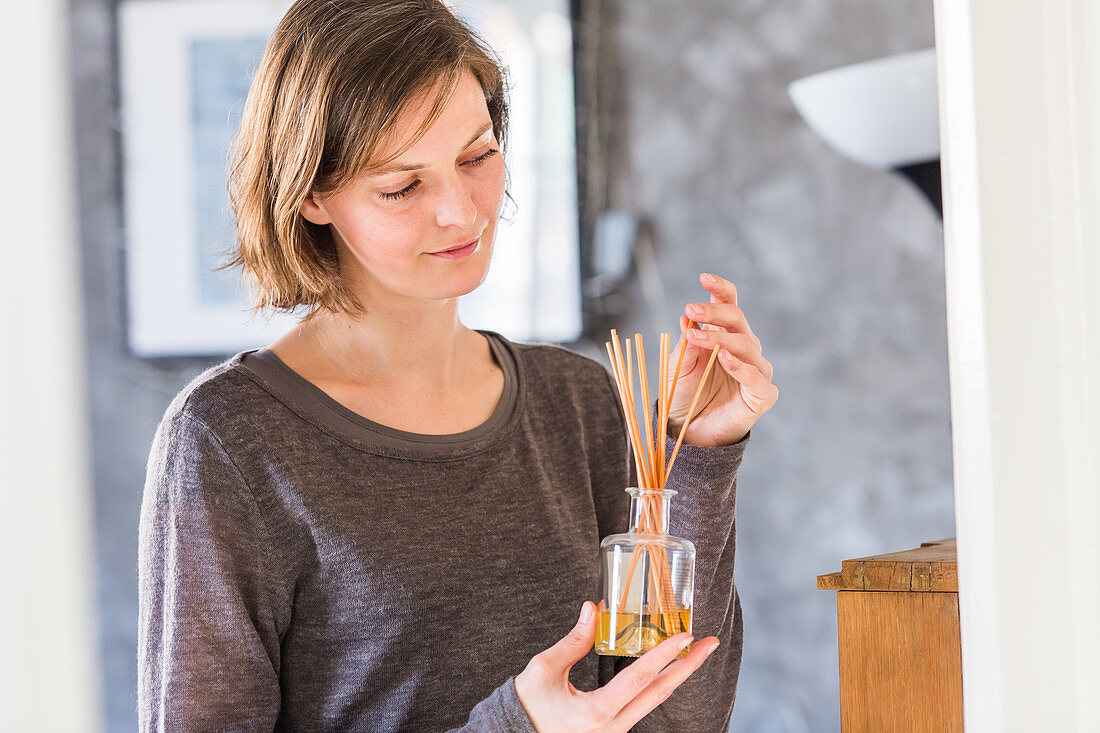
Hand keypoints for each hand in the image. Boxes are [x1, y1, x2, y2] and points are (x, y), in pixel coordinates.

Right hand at [514, 601, 719, 732]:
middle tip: (709, 642)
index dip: (664, 655)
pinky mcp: (613, 729)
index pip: (640, 679)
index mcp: (596, 712)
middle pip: (660, 693)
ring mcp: (615, 731)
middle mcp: (612, 726)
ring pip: (654, 700)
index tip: (686, 636)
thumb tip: (595, 609)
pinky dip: (658, 683)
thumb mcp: (544, 670)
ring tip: (693, 651)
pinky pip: (642, 704)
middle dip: (688, 666)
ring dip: (676, 674)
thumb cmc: (527, 706)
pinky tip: (666, 668)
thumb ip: (573, 640)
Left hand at [667, 272, 777, 446]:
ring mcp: (756, 370)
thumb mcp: (676, 366)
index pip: (729, 304)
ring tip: (696, 336)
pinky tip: (723, 357)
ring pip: (746, 345)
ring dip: (719, 338)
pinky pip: (757, 377)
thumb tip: (688, 316)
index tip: (704, 277)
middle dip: (714, 312)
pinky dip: (741, 366)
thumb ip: (685, 344)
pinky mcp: (762, 394)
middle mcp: (744, 348)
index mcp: (725, 335)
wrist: (688, 433)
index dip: (720, 289)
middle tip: (690, 309)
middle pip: (738, 320)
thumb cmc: (683, 395)